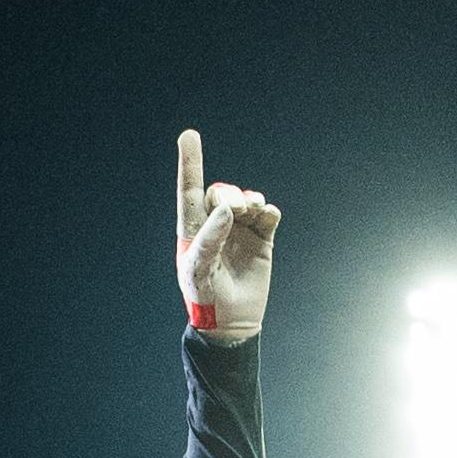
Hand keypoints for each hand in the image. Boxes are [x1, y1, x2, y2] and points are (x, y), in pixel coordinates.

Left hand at [174, 131, 281, 343]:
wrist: (231, 321)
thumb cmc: (205, 295)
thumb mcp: (198, 270)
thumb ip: (209, 238)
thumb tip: (226, 210)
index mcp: (193, 229)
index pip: (190, 191)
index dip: (190, 163)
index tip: (189, 136)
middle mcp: (216, 225)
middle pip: (221, 193)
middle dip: (229, 195)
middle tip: (235, 210)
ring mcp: (240, 230)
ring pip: (246, 199)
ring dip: (249, 200)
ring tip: (251, 211)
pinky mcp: (262, 238)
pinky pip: (268, 214)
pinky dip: (267, 211)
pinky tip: (265, 217)